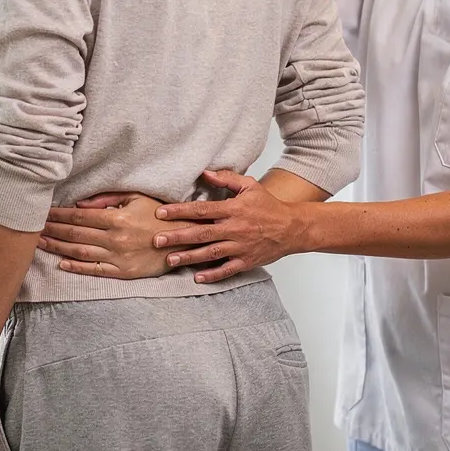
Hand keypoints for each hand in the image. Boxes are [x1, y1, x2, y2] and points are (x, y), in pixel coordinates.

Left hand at [40, 193, 184, 279]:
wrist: (184, 241)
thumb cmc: (159, 215)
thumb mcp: (136, 198)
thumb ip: (108, 198)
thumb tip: (81, 203)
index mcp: (117, 218)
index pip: (79, 216)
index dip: (59, 214)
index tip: (44, 212)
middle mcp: (115, 238)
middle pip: (75, 233)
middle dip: (52, 229)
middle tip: (32, 227)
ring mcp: (118, 257)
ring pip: (80, 252)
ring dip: (58, 247)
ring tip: (40, 243)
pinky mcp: (123, 273)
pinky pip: (95, 270)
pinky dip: (76, 267)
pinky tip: (61, 263)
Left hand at [153, 169, 308, 283]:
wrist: (293, 227)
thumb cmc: (269, 206)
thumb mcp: (249, 186)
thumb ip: (226, 178)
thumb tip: (204, 173)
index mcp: (233, 209)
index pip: (201, 209)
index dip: (180, 211)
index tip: (160, 213)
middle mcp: (235, 229)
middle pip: (201, 233)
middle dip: (177, 237)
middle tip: (156, 240)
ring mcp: (240, 246)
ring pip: (211, 253)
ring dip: (189, 257)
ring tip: (170, 260)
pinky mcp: (246, 261)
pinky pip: (227, 269)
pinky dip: (213, 275)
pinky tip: (198, 277)